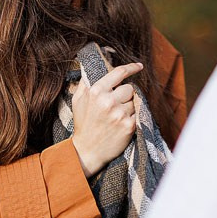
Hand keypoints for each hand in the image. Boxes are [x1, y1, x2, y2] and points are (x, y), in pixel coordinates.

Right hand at [71, 62, 142, 178]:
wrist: (87, 151)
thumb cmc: (83, 124)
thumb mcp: (78, 101)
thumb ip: (86, 83)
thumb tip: (91, 69)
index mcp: (96, 91)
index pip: (119, 73)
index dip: (131, 68)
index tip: (139, 66)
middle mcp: (108, 101)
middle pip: (129, 88)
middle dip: (125, 95)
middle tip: (115, 106)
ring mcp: (119, 113)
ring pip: (134, 102)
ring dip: (128, 108)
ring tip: (115, 118)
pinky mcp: (128, 125)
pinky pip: (137, 114)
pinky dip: (131, 118)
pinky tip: (120, 125)